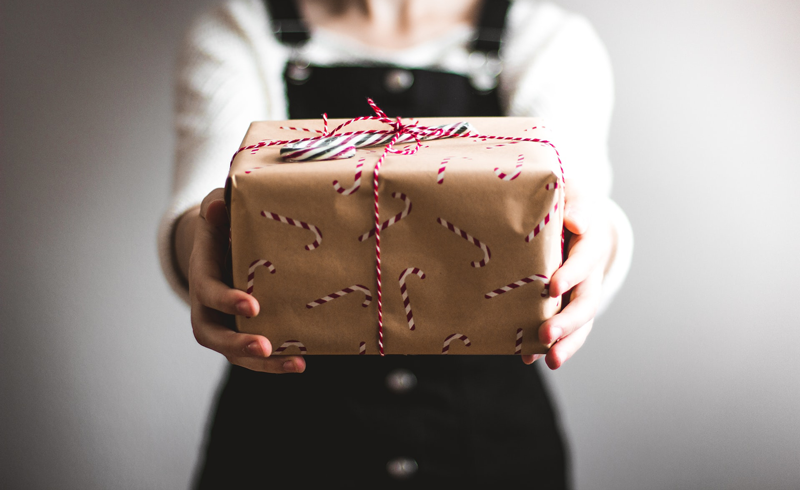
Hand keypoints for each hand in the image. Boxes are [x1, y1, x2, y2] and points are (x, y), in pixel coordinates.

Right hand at [180, 188, 305, 372]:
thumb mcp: (218, 209)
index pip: (208, 292)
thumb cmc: (224, 224)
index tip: (253, 306)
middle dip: (237, 343)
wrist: (222, 243)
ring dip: (263, 364)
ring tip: (296, 364)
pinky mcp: (242, 331)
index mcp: (202, 273)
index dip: (227, 300)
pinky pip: (254, 354)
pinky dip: (275, 362)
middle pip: (212, 334)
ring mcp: (224, 322)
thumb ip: (218, 207)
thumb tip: (219, 206)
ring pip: (234, 352)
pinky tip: (302, 362)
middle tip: (264, 347)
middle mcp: (207, 306)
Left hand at [522, 180, 615, 369]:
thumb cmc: (566, 203)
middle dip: (568, 321)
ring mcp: (580, 293)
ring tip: (551, 361)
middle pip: (585, 301)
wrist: (574, 219)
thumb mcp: (572, 194)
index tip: (553, 287)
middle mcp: (590, 273)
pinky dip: (549, 345)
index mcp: (590, 243)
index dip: (571, 273)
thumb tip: (575, 222)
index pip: (584, 259)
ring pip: (580, 323)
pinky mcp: (566, 305)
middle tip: (546, 335)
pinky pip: (564, 330)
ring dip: (567, 343)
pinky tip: (528, 358)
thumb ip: (574, 205)